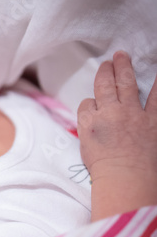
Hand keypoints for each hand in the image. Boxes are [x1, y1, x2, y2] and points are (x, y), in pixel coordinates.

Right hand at [77, 51, 156, 184]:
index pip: (87, 104)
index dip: (90, 103)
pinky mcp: (152, 120)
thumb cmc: (105, 170)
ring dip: (123, 68)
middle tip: (109, 61)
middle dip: (106, 71)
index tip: (94, 105)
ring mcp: (132, 114)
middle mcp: (109, 112)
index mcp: (90, 121)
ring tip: (122, 56)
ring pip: (125, 84)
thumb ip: (88, 128)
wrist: (126, 180)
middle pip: (104, 85)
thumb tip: (92, 115)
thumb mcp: (86, 147)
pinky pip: (156, 97)